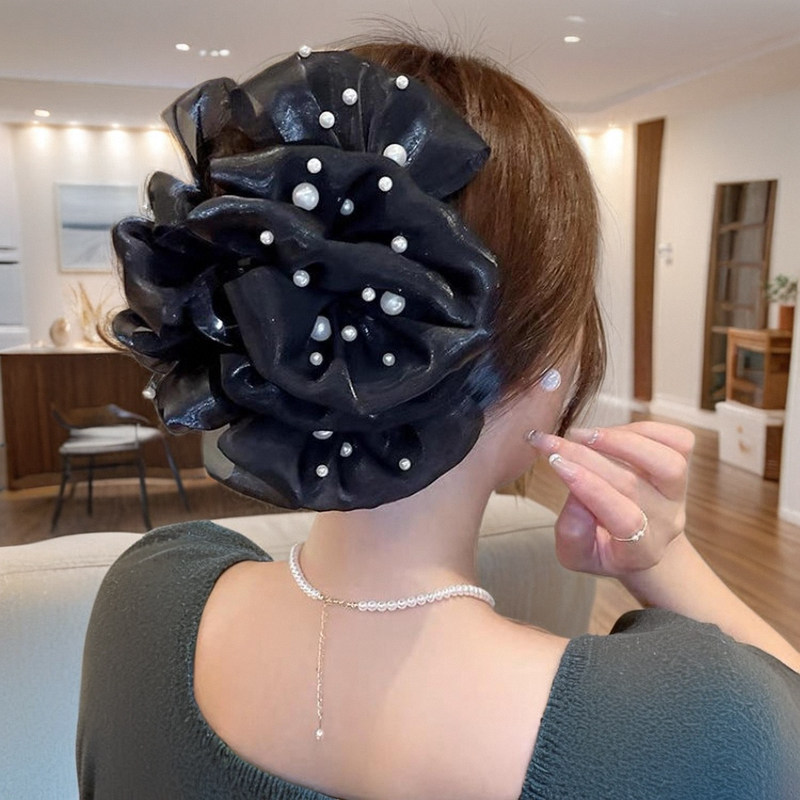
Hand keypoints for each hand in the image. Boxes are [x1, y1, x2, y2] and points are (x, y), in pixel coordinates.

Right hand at [527, 421, 694, 577]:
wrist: (637, 540)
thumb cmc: (601, 546)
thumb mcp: (574, 554)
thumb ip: (572, 533)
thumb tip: (576, 492)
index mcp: (642, 551)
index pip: (624, 518)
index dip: (589, 487)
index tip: (555, 463)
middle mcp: (667, 522)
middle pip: (633, 484)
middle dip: (586, 457)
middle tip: (553, 444)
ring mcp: (679, 494)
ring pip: (668, 461)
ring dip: (621, 440)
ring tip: (583, 435)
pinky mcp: (684, 467)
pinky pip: (678, 441)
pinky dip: (643, 429)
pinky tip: (609, 433)